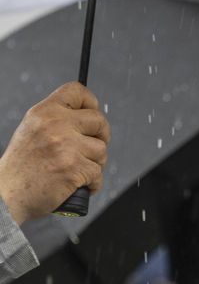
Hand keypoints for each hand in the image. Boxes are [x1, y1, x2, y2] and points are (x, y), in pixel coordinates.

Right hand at [0, 82, 110, 224]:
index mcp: (45, 111)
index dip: (92, 103)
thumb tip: (87, 121)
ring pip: (101, 150)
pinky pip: (98, 174)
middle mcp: (56, 123)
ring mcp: (66, 145)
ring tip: (80, 171)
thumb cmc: (23, 166)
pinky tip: (80, 186)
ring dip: (96, 164)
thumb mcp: (33, 130)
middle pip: (98, 120)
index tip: (93, 120)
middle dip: (102, 136)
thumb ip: (56, 121)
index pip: (78, 91)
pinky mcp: (73, 167)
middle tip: (94, 150)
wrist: (10, 192)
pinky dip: (93, 184)